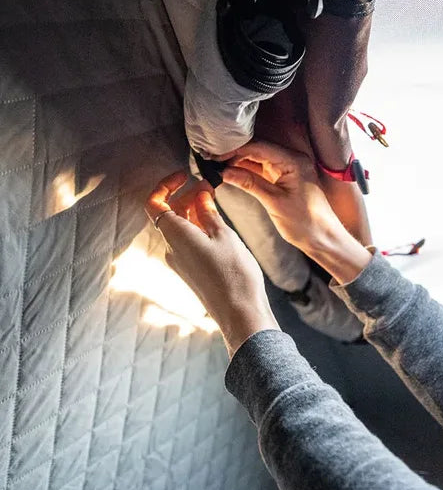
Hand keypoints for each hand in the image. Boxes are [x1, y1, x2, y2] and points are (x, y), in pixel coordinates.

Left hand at [145, 171, 279, 356]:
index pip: (154, 204)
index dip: (166, 185)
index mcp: (175, 236)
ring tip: (214, 200)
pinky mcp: (191, 270)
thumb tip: (199, 194)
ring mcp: (180, 261)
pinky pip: (187, 241)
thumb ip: (208, 212)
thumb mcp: (224, 235)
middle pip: (168, 214)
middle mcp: (172, 249)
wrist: (240, 313)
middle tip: (208, 186)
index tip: (185, 175)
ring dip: (192, 210)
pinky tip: (215, 223)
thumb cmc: (234, 274)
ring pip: (179, 227)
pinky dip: (197, 226)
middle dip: (185, 195)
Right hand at [222, 141, 339, 251]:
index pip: (259, 147)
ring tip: (216, 166)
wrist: (322, 238)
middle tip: (211, 160)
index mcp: (294, 161)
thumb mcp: (274, 202)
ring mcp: (287, 168)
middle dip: (234, 154)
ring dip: (238, 162)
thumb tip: (225, 172)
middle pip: (257, 150)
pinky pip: (261, 169)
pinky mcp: (283, 178)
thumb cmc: (306, 222)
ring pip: (257, 159)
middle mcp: (292, 159)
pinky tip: (230, 173)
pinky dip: (246, 171)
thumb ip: (250, 183)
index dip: (235, 150)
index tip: (215, 155)